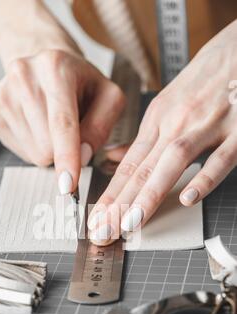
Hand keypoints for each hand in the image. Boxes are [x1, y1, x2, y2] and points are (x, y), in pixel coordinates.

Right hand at [0, 50, 125, 193]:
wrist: (45, 62)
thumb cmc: (80, 82)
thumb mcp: (107, 97)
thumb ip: (102, 126)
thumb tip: (83, 156)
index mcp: (55, 68)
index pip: (62, 123)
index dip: (67, 157)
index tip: (68, 185)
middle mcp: (23, 76)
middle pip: (47, 145)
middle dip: (63, 149)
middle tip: (71, 126)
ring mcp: (3, 95)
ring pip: (34, 152)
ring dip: (49, 147)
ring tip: (52, 121)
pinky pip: (20, 152)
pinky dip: (34, 146)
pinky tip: (37, 124)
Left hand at [88, 21, 236, 244]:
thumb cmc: (203, 80)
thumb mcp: (166, 103)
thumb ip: (143, 137)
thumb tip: (114, 159)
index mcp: (157, 119)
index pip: (127, 165)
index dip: (110, 196)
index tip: (96, 219)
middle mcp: (176, 123)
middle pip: (142, 168)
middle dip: (119, 204)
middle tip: (103, 231)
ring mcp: (207, 126)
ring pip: (172, 162)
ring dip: (149, 194)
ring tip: (131, 222)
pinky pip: (221, 157)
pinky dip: (205, 177)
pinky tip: (189, 198)